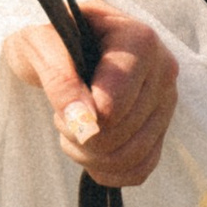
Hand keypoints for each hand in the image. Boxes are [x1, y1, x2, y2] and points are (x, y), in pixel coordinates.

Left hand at [4, 0, 179, 190]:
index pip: (115, 104)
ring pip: (131, 156)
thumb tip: (83, 121)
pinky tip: (88, 150)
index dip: (81, 116)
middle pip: (121, 133)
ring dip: (89, 154)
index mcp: (138, 39)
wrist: (60, 41)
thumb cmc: (50, 35)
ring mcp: (165, 101)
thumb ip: (60, 77)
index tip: (61, 104)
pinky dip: (108, 171)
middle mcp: (162, 69)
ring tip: (72, 128)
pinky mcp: (160, 128)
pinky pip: (140, 170)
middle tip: (62, 112)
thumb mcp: (40, 43)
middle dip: (79, 133)